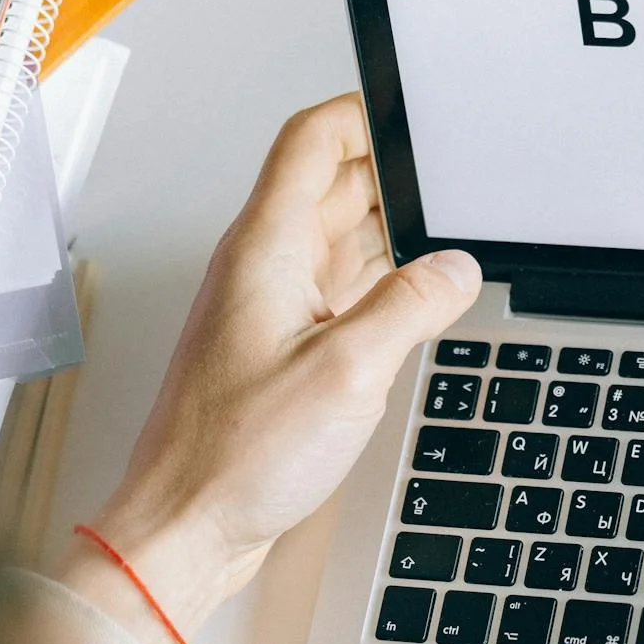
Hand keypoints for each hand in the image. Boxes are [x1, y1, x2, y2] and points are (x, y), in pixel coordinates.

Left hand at [60, 93, 479, 643]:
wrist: (187, 528)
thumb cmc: (234, 459)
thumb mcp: (348, 374)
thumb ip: (410, 309)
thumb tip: (456, 269)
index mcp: (266, 251)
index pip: (313, 141)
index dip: (366, 115)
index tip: (416, 115)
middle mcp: (264, 270)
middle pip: (333, 187)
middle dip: (396, 180)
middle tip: (452, 193)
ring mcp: (272, 310)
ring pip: (340, 242)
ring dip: (392, 239)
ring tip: (445, 252)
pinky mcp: (283, 352)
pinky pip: (339, 295)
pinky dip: (381, 290)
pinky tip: (413, 311)